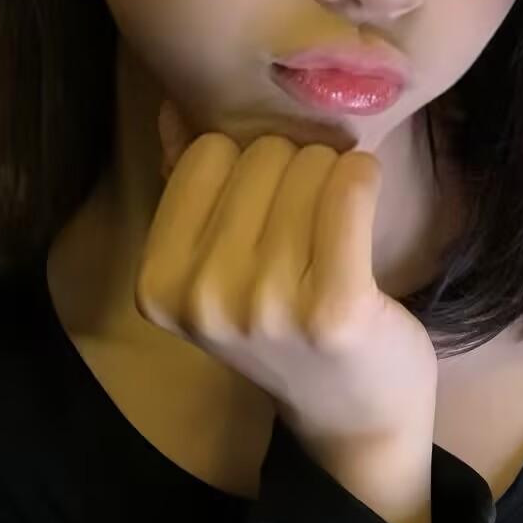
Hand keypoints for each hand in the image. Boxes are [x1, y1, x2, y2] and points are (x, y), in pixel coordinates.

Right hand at [136, 99, 439, 462]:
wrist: (351, 416)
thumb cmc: (284, 328)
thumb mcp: (216, 268)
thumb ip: (188, 188)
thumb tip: (172, 106)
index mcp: (158, 285)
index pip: (207, 153)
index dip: (246, 165)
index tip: (267, 205)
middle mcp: (205, 298)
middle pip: (261, 154)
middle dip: (293, 169)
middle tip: (308, 222)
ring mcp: (269, 306)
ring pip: (309, 164)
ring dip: (332, 176)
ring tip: (336, 225)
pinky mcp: (336, 306)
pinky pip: (350, 186)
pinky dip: (363, 176)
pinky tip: (364, 198)